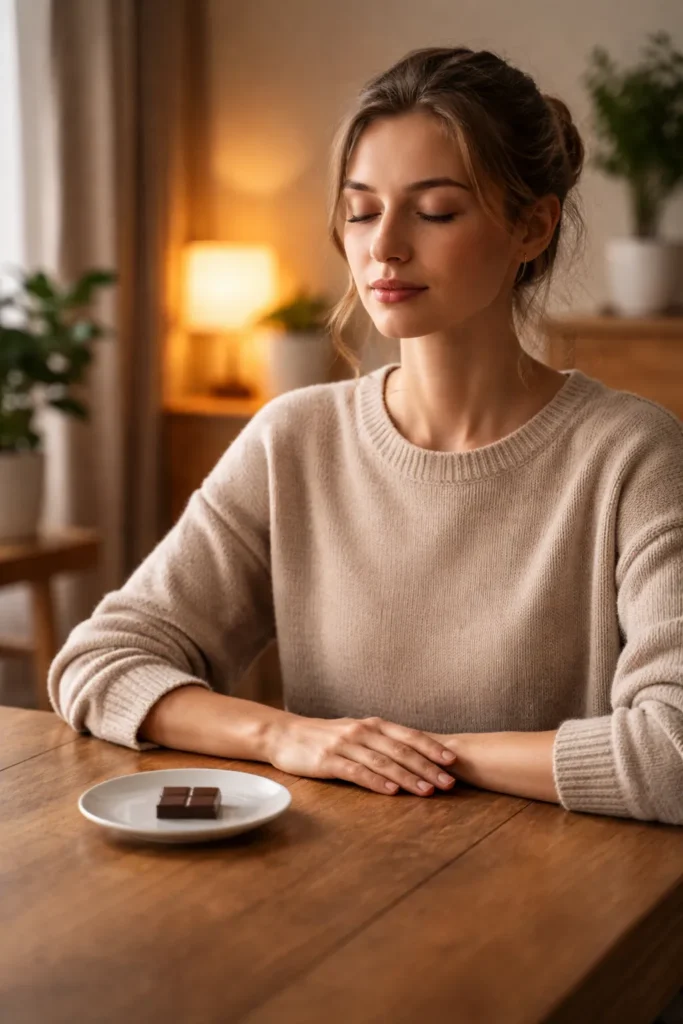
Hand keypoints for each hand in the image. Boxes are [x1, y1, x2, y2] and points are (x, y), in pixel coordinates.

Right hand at [264, 714, 457, 796]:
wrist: (284, 734)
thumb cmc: (323, 737)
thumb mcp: (356, 734)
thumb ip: (381, 743)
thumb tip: (415, 758)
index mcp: (372, 725)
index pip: (409, 736)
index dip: (433, 748)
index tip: (454, 762)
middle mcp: (362, 731)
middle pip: (401, 750)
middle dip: (428, 767)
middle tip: (450, 782)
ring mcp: (345, 745)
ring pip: (383, 762)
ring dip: (408, 777)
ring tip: (427, 791)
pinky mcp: (328, 760)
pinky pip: (356, 772)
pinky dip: (376, 781)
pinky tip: (391, 791)